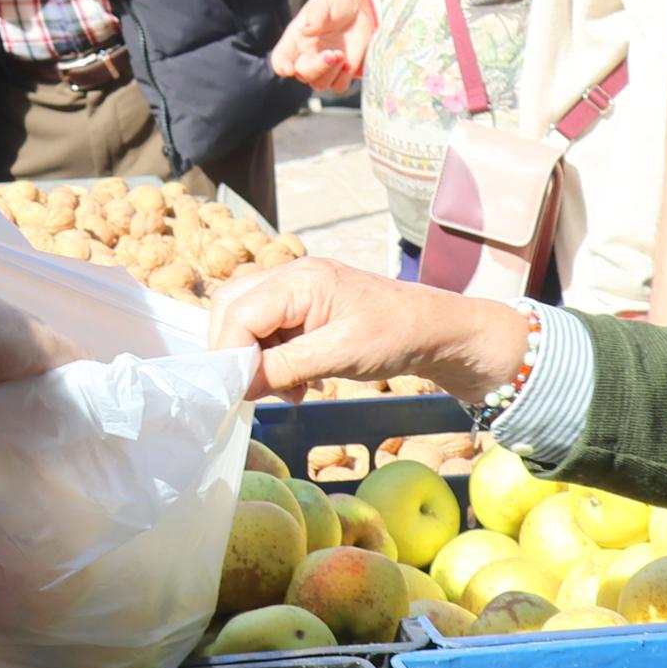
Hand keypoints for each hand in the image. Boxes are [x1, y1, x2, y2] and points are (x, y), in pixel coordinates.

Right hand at [210, 259, 528, 403]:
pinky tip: (298, 384)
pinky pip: (269, 330)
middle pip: (232, 308)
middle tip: (257, 389)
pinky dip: (273, 359)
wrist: (436, 330)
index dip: (229, 353)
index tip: (241, 391)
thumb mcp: (340, 356)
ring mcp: (297, 290)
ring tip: (287, 390)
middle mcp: (292, 276)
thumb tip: (241, 385)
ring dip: (256, 360)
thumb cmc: (397, 336)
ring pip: (247, 321)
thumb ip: (285, 367)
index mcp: (300, 280)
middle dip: (236, 353)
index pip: (237, 311)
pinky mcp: (305, 307)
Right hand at [272, 0, 379, 91]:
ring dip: (331, 72)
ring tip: (341, 54)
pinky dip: (343, 78)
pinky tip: (349, 63)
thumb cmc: (336, 6)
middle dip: (316, 67)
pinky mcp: (341, 74)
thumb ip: (316, 14)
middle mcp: (307, 56)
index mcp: (295, 40)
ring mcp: (324, 67)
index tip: (290, 68)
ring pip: (319, 84)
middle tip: (333, 53)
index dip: (282, 66)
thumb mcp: (324, 2)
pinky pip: (338, 86)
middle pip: (302, 74)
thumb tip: (307, 31)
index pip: (280, 59)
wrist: (361, 12)